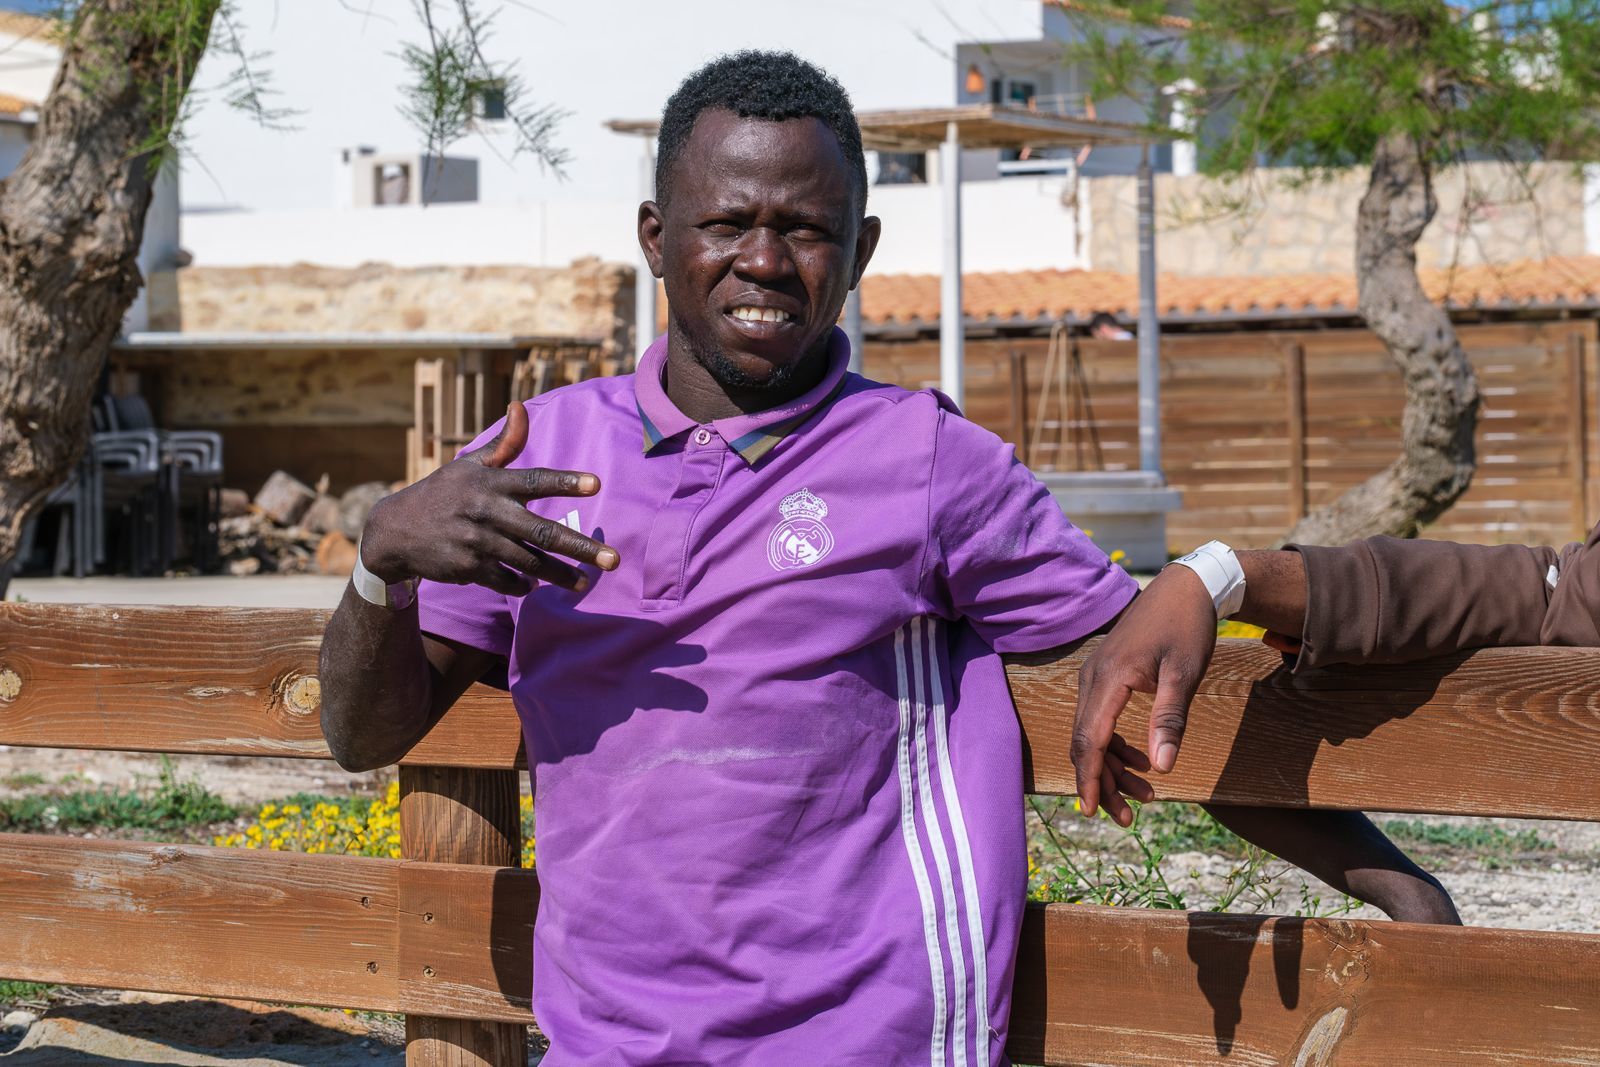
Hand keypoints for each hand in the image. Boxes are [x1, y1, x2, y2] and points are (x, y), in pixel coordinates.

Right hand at [360, 401, 618, 595]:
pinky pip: (505, 580)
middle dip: (581, 548)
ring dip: (560, 575)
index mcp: (490, 482)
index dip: (565, 481)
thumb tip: (521, 407)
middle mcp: (486, 512)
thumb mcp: (469, 464)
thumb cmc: (443, 493)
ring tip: (585, 582)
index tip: (595, 484)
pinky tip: (537, 587)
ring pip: (529, 562)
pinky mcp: (467, 568)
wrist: (394, 531)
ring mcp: (477, 542)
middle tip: (614, 560)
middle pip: (542, 532)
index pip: (535, 480)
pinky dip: (522, 585)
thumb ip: (503, 443)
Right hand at [1071, 566, 1215, 825]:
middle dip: (1103, 783)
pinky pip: (1100, 719)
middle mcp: (1093, 679)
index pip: (1091, 739)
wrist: (1184, 587)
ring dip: (1113, 767)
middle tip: (1125, 818)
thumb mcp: (1184, 674)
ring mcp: (1096, 676)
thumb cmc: (1187, 627)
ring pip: (1092, 734)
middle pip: (1086, 743)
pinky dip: (1116, 745)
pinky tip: (1142, 761)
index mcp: (1109, 678)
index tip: (1093, 810)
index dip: (1090, 778)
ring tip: (1144, 795)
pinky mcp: (1105, 676)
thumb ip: (1170, 718)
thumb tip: (1163, 766)